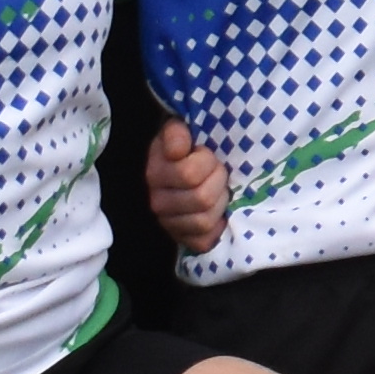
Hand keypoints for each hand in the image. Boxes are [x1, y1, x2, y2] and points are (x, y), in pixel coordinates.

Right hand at [144, 119, 229, 253]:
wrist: (182, 169)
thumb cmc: (187, 148)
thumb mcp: (179, 131)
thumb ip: (176, 133)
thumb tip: (177, 150)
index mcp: (155, 173)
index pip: (189, 174)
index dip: (207, 162)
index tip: (205, 154)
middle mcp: (157, 201)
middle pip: (201, 199)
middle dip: (218, 182)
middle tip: (218, 173)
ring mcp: (168, 223)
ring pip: (204, 221)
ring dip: (219, 204)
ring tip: (218, 191)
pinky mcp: (182, 239)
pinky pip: (203, 242)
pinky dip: (216, 228)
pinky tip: (218, 214)